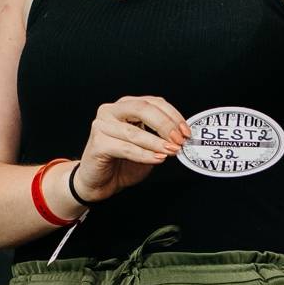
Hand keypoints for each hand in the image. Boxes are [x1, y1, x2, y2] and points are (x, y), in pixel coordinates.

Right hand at [74, 94, 190, 203]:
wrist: (99, 182)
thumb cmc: (122, 162)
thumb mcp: (147, 145)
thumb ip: (160, 136)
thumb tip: (181, 136)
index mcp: (125, 106)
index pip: (153, 102)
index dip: (173, 116)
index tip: (186, 131)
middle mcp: (111, 111)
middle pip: (143, 109)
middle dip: (165, 125)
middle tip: (179, 140)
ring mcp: (101, 126)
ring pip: (135, 132)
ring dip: (157, 143)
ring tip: (171, 151)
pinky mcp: (97, 143)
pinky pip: (126, 148)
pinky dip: (144, 155)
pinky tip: (157, 158)